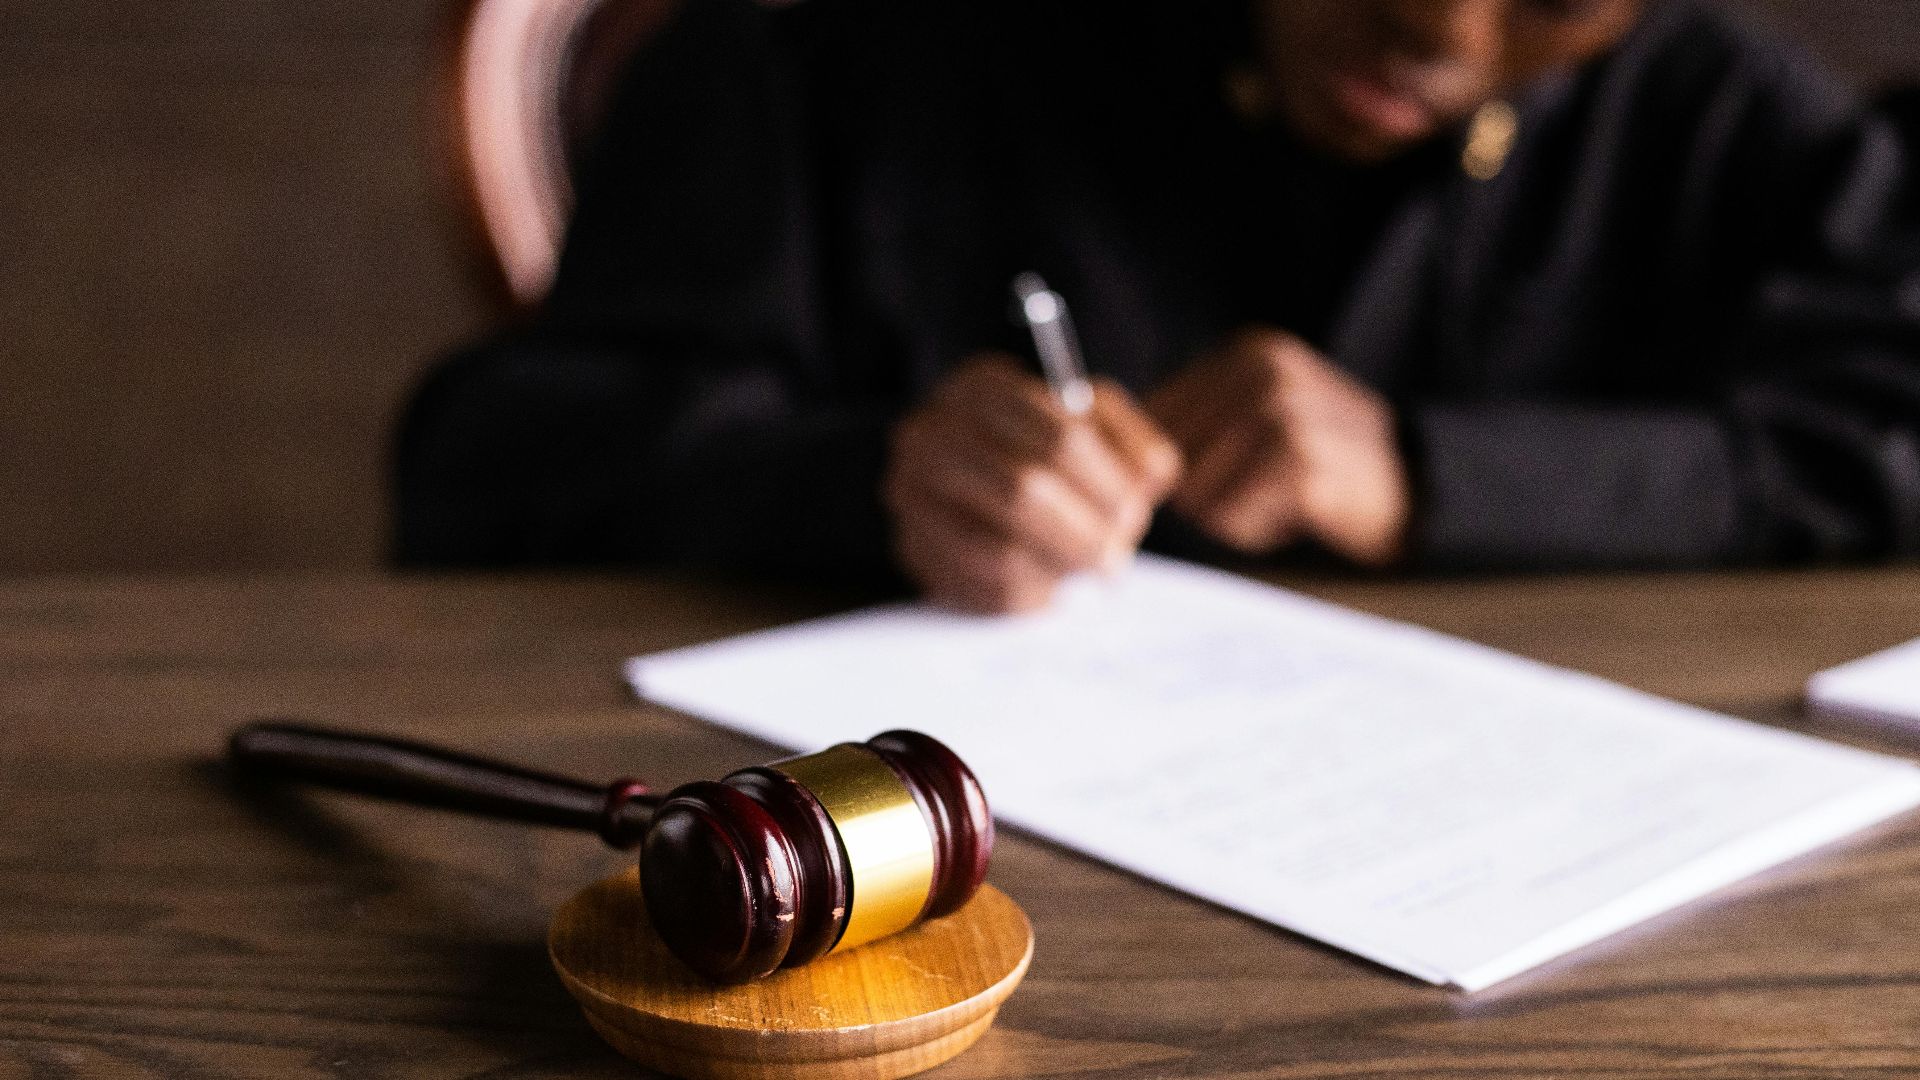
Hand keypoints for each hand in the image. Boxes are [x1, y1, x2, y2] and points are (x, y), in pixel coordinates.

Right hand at [885, 354, 1180, 612]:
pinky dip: (1029, 596)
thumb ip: (1131, 443)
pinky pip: (978, 589)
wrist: (971, 477)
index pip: (1060, 437)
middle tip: (1116, 559)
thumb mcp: (1094, 424)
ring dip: (1057, 570)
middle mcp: (930, 433)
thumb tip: (1148, 479)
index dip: (1108, 485)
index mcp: (981, 386)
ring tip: (1086, 571)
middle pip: (1023, 491)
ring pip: (998, 551)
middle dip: (1084, 533)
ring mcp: (909, 492)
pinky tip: (1051, 586)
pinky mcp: (910, 546)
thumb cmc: (1047, 449)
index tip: (1134, 514)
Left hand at [1146, 328, 1409, 566]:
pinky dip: (1254, 530)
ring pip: (1195, 491)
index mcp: (1248, 352)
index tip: (1214, 476)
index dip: (1169, 463)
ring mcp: (1283, 413)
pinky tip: (1296, 514)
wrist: (1417, 488)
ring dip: (1229, 513)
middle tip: (1260, 489)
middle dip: (1202, 490)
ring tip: (1280, 499)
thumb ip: (1200, 419)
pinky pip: (1230, 518)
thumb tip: (1114, 453)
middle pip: (1169, 457)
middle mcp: (1263, 371)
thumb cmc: (1325, 461)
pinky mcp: (1298, 463)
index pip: (1155, 414)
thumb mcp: (1266, 412)